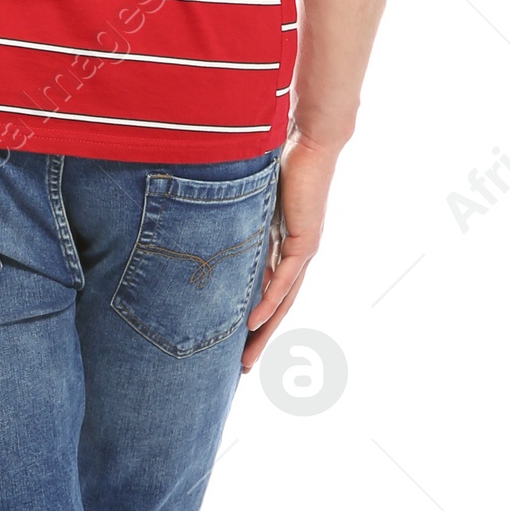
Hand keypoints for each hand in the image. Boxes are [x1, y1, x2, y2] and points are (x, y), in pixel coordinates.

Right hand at [241, 130, 338, 372]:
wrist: (311, 142)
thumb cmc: (280, 162)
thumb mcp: (247, 200)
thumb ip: (232, 217)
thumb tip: (198, 222)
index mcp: (281, 247)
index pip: (265, 291)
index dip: (251, 318)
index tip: (234, 342)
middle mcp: (295, 255)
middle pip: (276, 306)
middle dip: (258, 338)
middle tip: (241, 368)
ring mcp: (302, 251)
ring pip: (282, 300)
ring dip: (264, 330)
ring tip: (246, 356)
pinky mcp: (305, 241)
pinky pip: (284, 279)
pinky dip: (270, 301)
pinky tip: (254, 322)